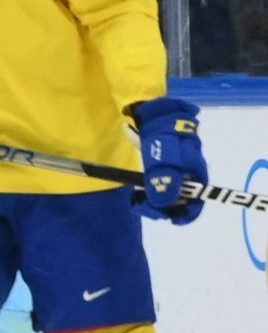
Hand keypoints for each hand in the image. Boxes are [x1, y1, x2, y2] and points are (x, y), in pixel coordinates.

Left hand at [131, 96, 205, 223]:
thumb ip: (164, 181)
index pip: (196, 201)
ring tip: (137, 199)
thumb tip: (162, 204)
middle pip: (180, 201)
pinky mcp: (163, 167)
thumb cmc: (161, 135)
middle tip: (142, 205)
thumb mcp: (163, 158)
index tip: (168, 219)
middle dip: (162, 207)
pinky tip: (137, 191)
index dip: (185, 214)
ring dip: (152, 200)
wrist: (153, 113)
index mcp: (195, 173)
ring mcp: (176, 170)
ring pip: (167, 195)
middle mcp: (188, 174)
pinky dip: (147, 191)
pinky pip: (157, 186)